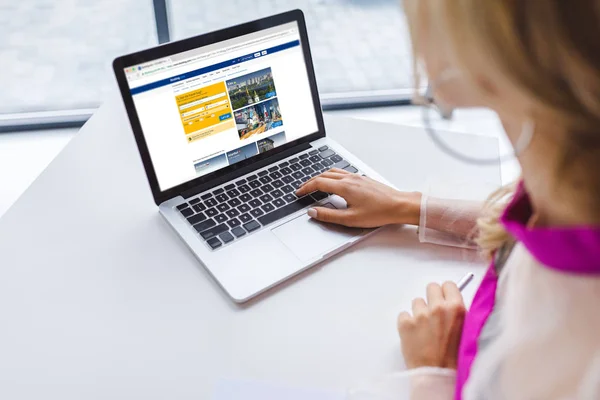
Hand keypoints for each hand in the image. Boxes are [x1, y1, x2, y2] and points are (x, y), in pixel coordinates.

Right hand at [295, 168, 421, 227]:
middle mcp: (350, 178)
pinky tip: (334, 183)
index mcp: (345, 187)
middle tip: (303, 189)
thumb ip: (329, 215)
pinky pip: (342, 173)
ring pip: (333, 172)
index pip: (319, 183)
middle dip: (310, 181)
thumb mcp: (350, 219)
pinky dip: (332, 176)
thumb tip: (313, 212)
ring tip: (315, 184)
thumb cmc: (379, 212)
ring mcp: (357, 177)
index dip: (306, 188)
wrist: (399, 205)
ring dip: (321, 176)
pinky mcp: (363, 178)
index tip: (299, 192)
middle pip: (323, 175)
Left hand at [397, 281, 465, 369]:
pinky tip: (415, 334)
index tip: (445, 300)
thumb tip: (451, 299)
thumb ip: (459, 312)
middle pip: (431, 287)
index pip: (448, 284)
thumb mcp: (467, 330)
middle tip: (434, 313)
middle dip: (432, 298)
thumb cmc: (454, 357)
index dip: (446, 293)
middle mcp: (438, 308)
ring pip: (417, 301)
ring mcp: (420, 315)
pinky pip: (404, 314)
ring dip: (420, 311)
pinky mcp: (405, 324)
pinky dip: (407, 323)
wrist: (438, 376)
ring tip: (425, 329)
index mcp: (456, 308)